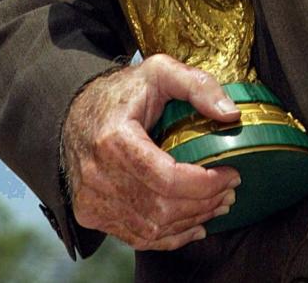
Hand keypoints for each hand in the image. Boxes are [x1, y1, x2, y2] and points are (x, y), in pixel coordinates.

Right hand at [61, 54, 241, 249]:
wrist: (76, 112)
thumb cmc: (122, 92)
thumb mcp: (161, 71)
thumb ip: (198, 86)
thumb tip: (231, 113)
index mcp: (114, 139)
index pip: (167, 178)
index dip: (205, 183)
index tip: (232, 174)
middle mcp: (98, 176)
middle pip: (162, 208)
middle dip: (204, 203)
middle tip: (231, 190)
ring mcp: (92, 200)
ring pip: (152, 228)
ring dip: (192, 220)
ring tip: (218, 204)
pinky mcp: (91, 214)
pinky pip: (136, 237)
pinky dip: (169, 236)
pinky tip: (194, 224)